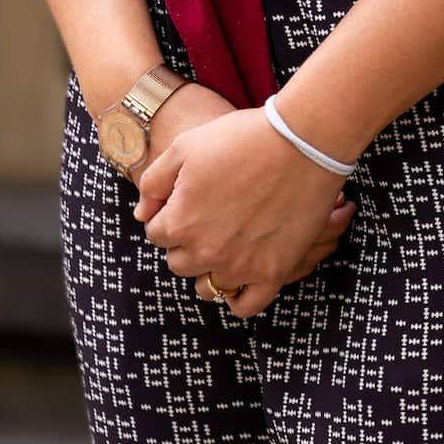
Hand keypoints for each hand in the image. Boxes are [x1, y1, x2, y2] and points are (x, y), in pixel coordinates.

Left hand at [135, 106, 359, 318]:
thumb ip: (154, 183)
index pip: (156, 233)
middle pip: (179, 262)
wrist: (300, 141)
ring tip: (224, 243)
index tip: (187, 199)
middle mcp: (206, 252)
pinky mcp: (272, 273)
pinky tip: (240, 275)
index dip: (168, 214)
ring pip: (208, 287)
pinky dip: (238, 297)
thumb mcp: (185, 146)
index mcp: (180, 222)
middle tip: (207, 217)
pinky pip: (246, 305)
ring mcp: (240, 267)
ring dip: (209, 268)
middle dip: (185, 242)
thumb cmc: (242, 138)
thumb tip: (143, 215)